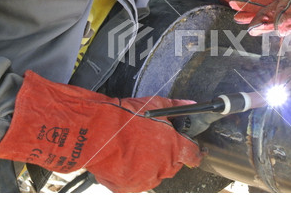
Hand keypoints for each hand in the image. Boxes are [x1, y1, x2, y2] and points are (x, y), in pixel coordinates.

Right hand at [0, 71, 201, 192]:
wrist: (96, 130)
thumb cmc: (124, 117)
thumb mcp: (154, 104)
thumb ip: (176, 107)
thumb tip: (191, 105)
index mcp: (174, 147)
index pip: (194, 155)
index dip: (194, 152)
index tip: (193, 151)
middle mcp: (163, 166)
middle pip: (174, 165)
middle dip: (168, 155)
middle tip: (152, 142)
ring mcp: (145, 178)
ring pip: (155, 174)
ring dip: (151, 164)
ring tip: (135, 148)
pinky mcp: (128, 186)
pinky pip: (137, 181)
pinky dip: (133, 172)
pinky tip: (125, 158)